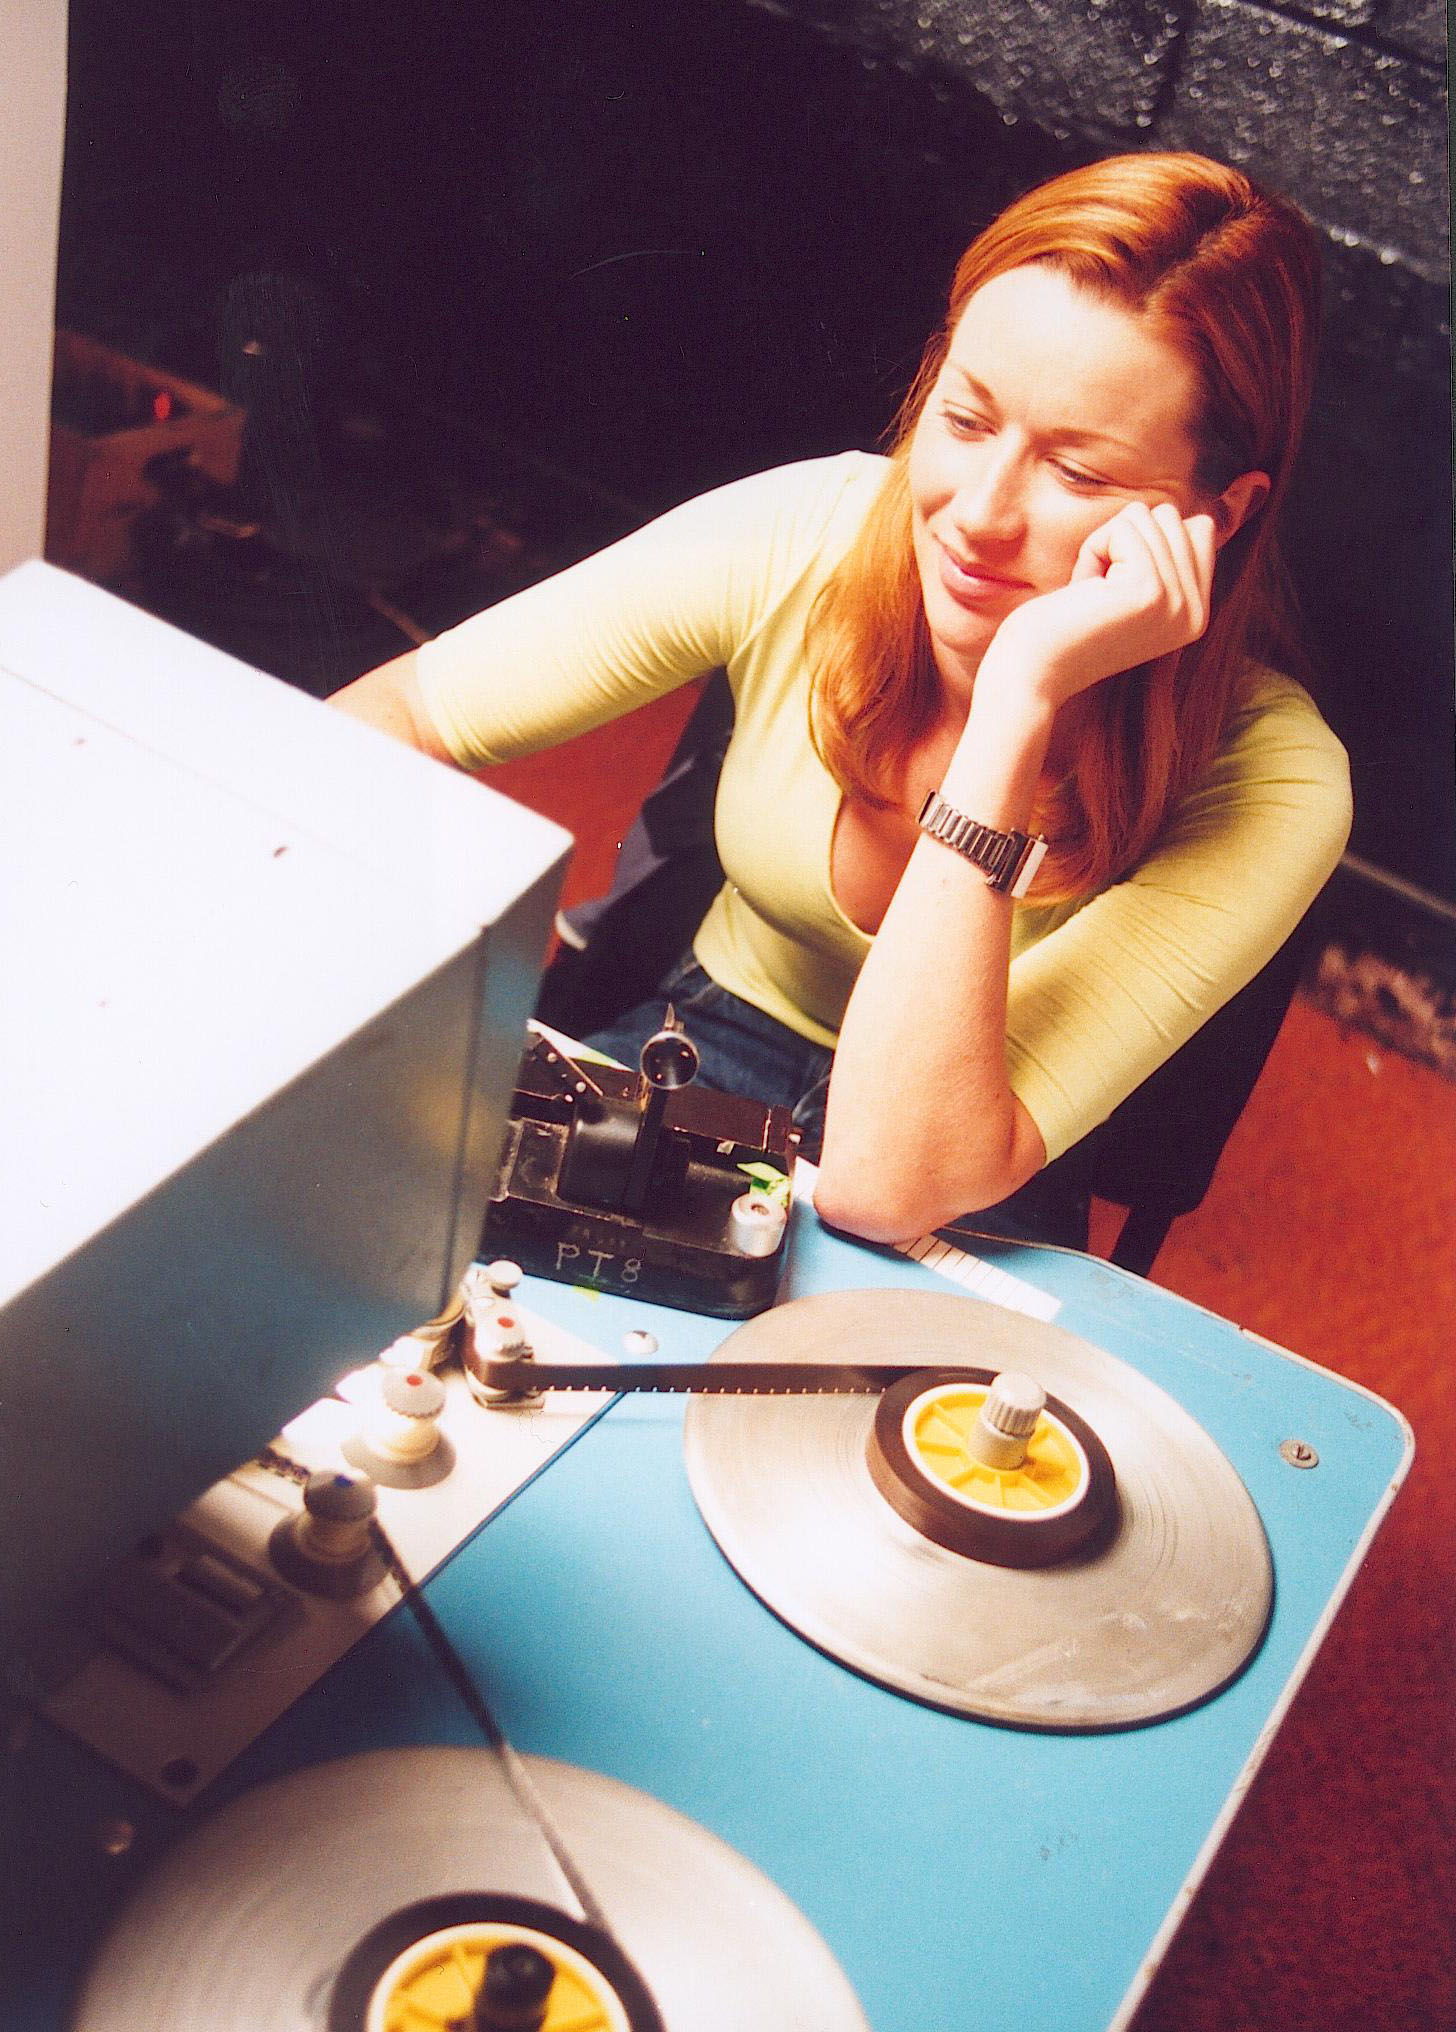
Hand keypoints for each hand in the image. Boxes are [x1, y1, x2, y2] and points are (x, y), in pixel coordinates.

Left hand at [978, 503, 1217, 714]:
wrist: (1031, 673)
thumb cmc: (1064, 626)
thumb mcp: (1126, 588)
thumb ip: (1163, 557)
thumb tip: (1205, 506)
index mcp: (1195, 614)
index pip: (1198, 529)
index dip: (1144, 541)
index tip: (1115, 587)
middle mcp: (1196, 613)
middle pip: (1172, 516)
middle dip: (1121, 541)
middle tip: (1096, 593)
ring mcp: (1177, 603)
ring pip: (1147, 517)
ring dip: (1104, 546)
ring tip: (1089, 595)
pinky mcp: (1150, 591)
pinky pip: (1123, 527)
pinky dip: (1093, 550)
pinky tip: (1083, 591)